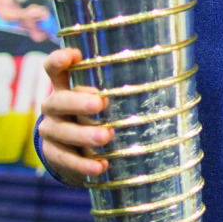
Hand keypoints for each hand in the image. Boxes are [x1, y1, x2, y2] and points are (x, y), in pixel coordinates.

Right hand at [38, 48, 112, 184]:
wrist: (76, 152)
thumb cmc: (99, 117)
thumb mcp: (106, 101)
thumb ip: (123, 91)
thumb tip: (171, 80)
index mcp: (66, 87)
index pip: (54, 68)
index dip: (60, 60)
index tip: (75, 55)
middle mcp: (54, 106)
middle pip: (59, 101)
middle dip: (79, 102)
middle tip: (101, 104)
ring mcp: (51, 130)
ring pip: (63, 131)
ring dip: (84, 134)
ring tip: (106, 137)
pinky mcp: (52, 154)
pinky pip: (65, 159)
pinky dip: (83, 164)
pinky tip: (100, 166)